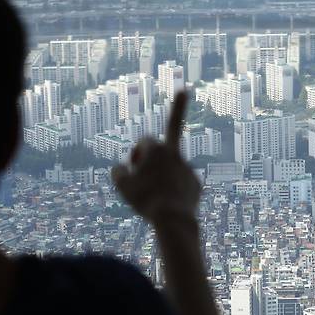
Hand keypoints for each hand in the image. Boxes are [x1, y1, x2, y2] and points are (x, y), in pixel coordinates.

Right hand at [111, 92, 200, 221]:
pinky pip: (181, 184)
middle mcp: (176, 155)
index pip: (145, 140)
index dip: (137, 151)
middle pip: (170, 134)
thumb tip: (121, 169)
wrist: (173, 218)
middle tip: (181, 95)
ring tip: (156, 196)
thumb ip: (118, 172)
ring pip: (172, 168)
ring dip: (163, 175)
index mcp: (157, 149)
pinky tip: (168, 205)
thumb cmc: (145, 200)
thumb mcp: (122, 185)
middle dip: (174, 114)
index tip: (136, 161)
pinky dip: (173, 191)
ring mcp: (188, 169)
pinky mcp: (196, 184)